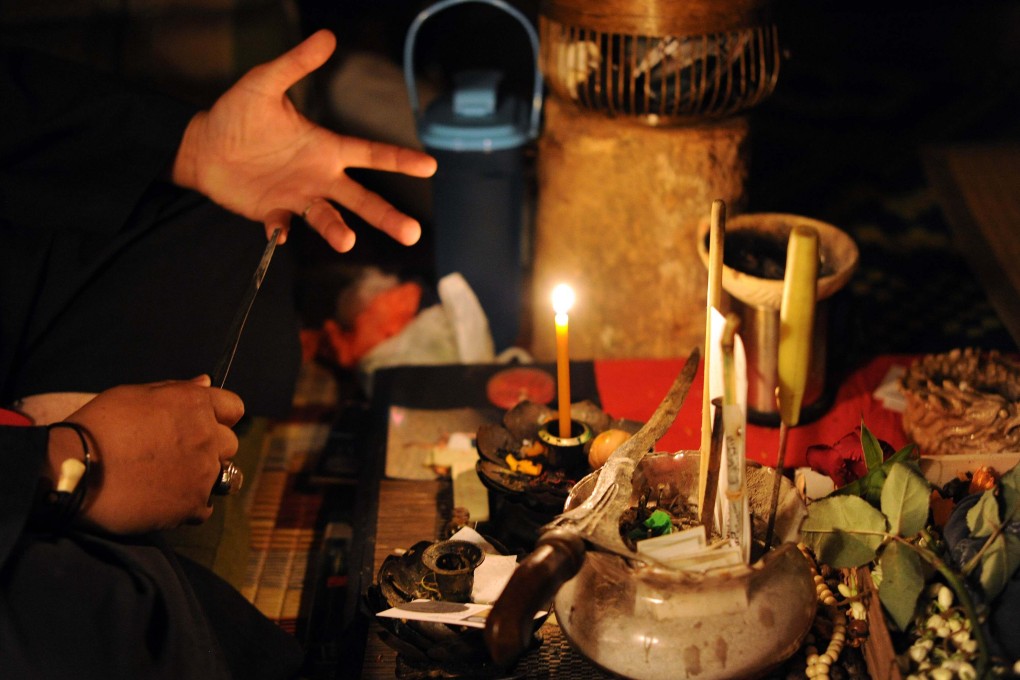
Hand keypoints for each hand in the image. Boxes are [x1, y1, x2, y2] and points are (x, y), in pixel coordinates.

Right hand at [52, 376, 244, 533]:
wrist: (74, 471)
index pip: (234, 407)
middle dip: (211, 448)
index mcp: (195, 404)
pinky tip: (164, 500)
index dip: (219, 416)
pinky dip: (189, 505)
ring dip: (205, 477)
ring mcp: (204, 472)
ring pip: (223, 475)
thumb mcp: (134, 394)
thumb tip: (206, 383)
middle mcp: (207, 436)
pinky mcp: (193, 503)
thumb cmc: (99, 426)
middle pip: (229, 443)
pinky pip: (205, 506)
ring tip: (172, 480)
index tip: (202, 425)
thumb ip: (177, 389)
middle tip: (177, 455)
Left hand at [172, 29, 436, 252]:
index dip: (400, 160)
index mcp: (326, 148)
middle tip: (412, 233)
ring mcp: (298, 197)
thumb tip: (326, 36)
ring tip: (347, 241)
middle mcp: (320, 177)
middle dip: (387, 216)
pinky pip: (282, 227)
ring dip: (338, 231)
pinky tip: (279, 233)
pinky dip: (281, 231)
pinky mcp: (273, 212)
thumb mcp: (264, 83)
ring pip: (328, 219)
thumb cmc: (237, 114)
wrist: (203, 147)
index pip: (371, 154)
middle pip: (362, 199)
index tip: (429, 166)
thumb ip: (296, 64)